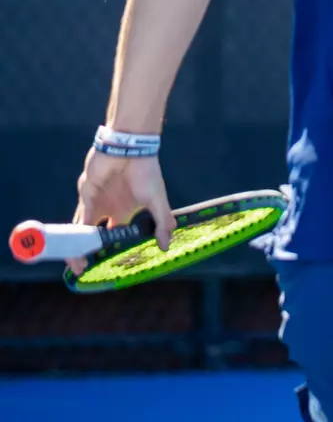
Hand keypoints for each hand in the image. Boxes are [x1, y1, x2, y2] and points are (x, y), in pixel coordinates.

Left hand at [67, 149, 175, 274]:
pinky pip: (79, 219)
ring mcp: (96, 204)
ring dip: (79, 247)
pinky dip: (76, 234)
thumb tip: (167, 246)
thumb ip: (163, 222)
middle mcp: (108, 211)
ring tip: (78, 265)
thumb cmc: (146, 173)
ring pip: (83, 231)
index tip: (108, 267)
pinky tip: (75, 247)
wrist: (130, 150)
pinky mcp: (86, 197)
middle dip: (89, 253)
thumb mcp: (157, 200)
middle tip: (85, 270)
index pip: (116, 236)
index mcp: (125, 212)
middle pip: (95, 236)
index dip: (111, 251)